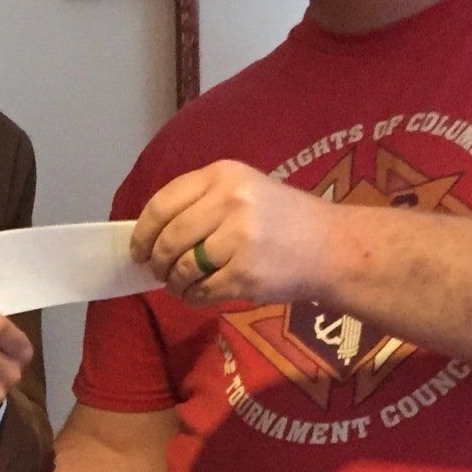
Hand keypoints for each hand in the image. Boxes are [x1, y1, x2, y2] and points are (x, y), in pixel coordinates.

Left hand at [131, 160, 343, 308]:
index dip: (143, 232)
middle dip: (157, 261)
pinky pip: (202, 291)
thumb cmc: (284, 219)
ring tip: (181, 284)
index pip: (162, 204)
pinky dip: (193, 297)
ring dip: (175, 282)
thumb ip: (201, 204)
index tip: (138, 249)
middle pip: (169, 239)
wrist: (332, 246)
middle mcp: (230, 201)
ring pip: (183, 268)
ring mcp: (239, 238)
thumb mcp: (245, 191)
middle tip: (159, 271)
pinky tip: (199, 294)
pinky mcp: (246, 273)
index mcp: (224, 175)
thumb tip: (150, 235)